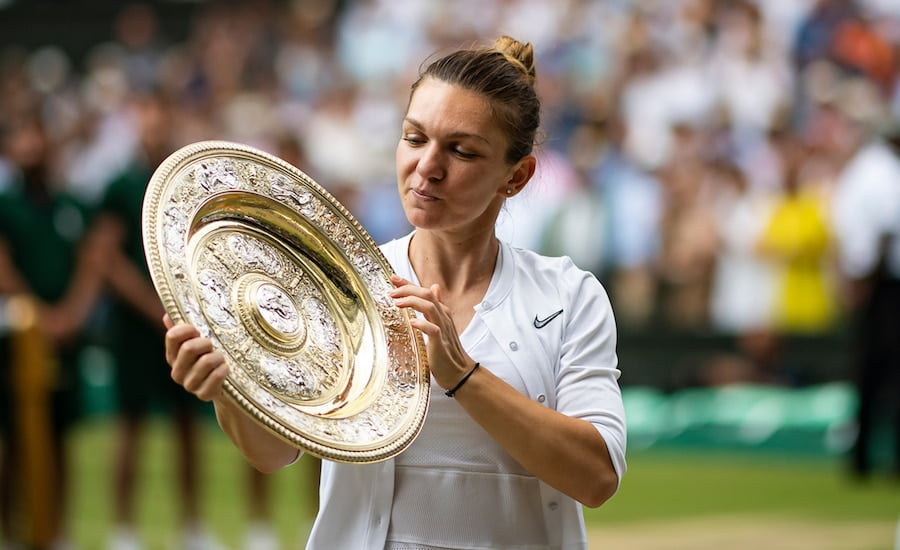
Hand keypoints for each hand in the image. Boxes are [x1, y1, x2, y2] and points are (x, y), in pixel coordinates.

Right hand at [163, 314, 228, 400]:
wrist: (224, 386)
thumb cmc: (209, 358)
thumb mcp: (198, 342)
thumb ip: (184, 330)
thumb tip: (167, 315)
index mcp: (172, 356)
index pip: (172, 336)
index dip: (187, 328)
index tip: (198, 330)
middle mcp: (177, 372)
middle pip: (189, 348)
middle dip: (206, 343)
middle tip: (212, 346)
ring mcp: (189, 385)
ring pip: (205, 361)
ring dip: (218, 356)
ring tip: (221, 358)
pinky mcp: (204, 395)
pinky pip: (216, 376)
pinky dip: (224, 369)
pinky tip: (225, 368)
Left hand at [389, 275, 473, 389]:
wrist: (459, 372)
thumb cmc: (446, 350)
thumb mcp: (440, 324)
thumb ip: (436, 307)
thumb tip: (435, 288)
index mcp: (442, 312)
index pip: (425, 292)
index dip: (409, 284)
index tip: (393, 278)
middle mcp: (443, 317)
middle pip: (427, 294)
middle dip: (408, 289)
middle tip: (392, 292)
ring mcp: (443, 329)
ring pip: (430, 307)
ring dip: (412, 302)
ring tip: (397, 303)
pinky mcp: (440, 343)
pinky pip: (433, 329)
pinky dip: (422, 324)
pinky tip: (412, 322)